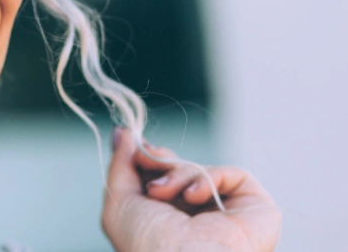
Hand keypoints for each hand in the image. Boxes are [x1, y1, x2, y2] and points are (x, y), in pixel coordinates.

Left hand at [101, 127, 280, 251]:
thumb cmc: (147, 242)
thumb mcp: (119, 203)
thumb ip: (120, 166)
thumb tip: (123, 133)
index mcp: (168, 222)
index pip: (161, 178)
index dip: (148, 158)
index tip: (131, 142)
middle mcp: (198, 219)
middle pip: (179, 169)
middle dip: (159, 160)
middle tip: (144, 158)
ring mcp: (227, 213)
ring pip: (199, 171)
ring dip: (175, 174)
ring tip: (159, 192)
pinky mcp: (255, 207)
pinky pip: (231, 174)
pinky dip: (206, 178)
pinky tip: (192, 196)